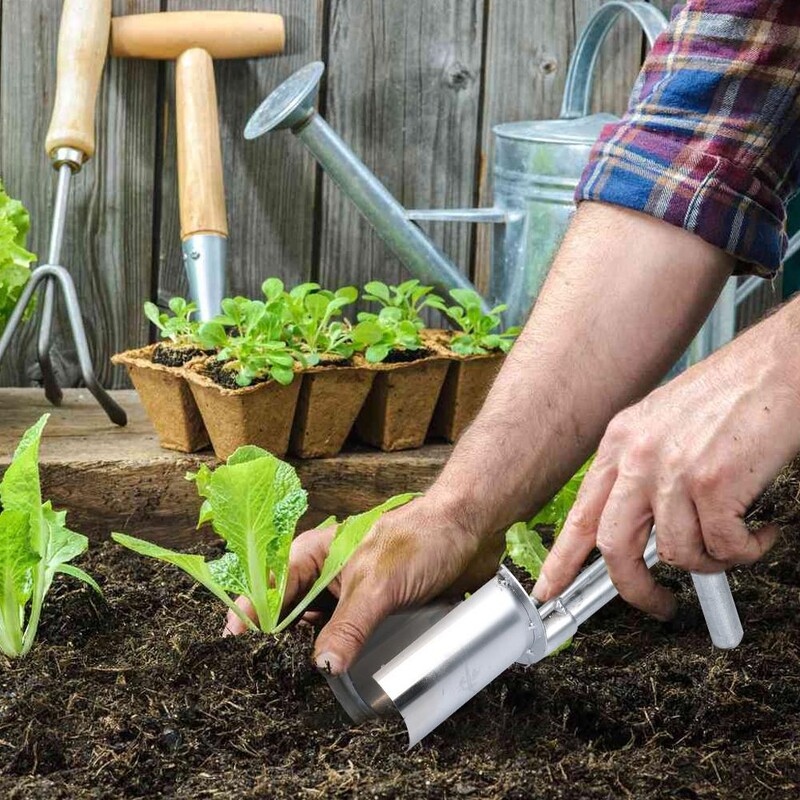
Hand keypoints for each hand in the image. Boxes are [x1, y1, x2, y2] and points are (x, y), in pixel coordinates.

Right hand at [224, 495, 503, 673]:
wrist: (470, 528)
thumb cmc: (421, 540)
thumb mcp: (378, 585)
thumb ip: (349, 626)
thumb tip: (322, 668)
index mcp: (316, 554)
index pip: (270, 588)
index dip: (250, 616)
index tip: (233, 648)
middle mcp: (329, 573)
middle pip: (291, 613)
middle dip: (279, 643)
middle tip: (269, 679)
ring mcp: (354, 592)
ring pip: (321, 628)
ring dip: (314, 653)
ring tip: (299, 688)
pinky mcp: (379, 608)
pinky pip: (352, 636)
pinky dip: (344, 655)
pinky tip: (343, 679)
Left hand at [533, 303, 799, 618]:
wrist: (780, 365)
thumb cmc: (732, 394)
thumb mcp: (665, 426)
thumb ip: (644, 473)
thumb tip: (644, 527)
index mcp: (620, 442)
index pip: (581, 514)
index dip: (562, 560)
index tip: (549, 590)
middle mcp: (637, 456)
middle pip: (614, 546)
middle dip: (636, 589)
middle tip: (658, 604)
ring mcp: (672, 469)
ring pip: (678, 554)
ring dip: (711, 561)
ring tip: (734, 541)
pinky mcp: (714, 482)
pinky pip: (724, 547)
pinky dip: (746, 550)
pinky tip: (759, 530)